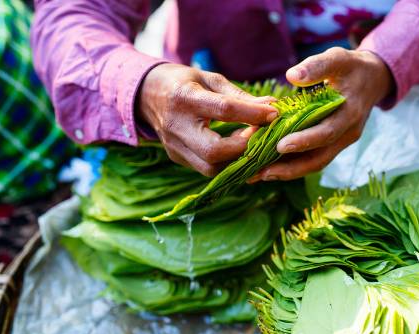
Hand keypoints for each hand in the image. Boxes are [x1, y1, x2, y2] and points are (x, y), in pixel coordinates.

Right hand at [137, 63, 277, 176]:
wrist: (145, 94)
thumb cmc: (184, 82)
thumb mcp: (209, 80)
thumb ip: (240, 96)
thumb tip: (272, 107)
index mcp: (185, 98)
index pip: (224, 110)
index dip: (252, 114)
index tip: (274, 114)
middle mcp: (177, 126)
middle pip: (213, 151)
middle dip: (243, 147)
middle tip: (259, 135)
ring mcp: (174, 146)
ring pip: (210, 168)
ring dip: (237, 160)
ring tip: (249, 143)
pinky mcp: (176, 157)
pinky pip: (206, 169)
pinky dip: (226, 163)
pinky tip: (237, 151)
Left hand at [248, 47, 392, 182]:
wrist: (373, 80)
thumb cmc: (352, 67)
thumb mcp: (338, 58)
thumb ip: (317, 66)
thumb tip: (292, 76)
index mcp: (350, 113)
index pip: (326, 132)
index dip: (304, 141)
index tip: (279, 146)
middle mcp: (347, 133)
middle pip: (319, 158)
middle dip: (290, 168)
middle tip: (261, 172)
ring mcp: (341, 142)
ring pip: (315, 163)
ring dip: (288, 171)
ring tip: (259, 174)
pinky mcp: (334, 144)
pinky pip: (313, 158)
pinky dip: (292, 164)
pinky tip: (269, 166)